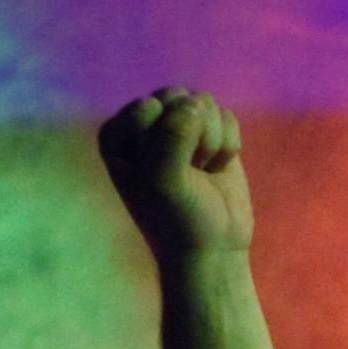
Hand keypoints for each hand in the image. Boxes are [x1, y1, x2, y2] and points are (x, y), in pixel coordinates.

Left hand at [97, 86, 254, 261]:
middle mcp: (146, 123)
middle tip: (189, 171)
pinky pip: (227, 117)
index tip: (165, 174)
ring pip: (204, 104)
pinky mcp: (212, 133)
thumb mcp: (163, 179)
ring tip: (202, 171)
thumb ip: (172, 134)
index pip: (149, 107)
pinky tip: (217, 168)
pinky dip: (229, 146)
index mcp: (118, 133)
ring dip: (212, 142)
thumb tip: (198, 102)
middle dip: (192, 135)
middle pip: (176, 98)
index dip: (165, 142)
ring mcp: (180, 125)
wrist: (214, 251)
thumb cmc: (178, 219)